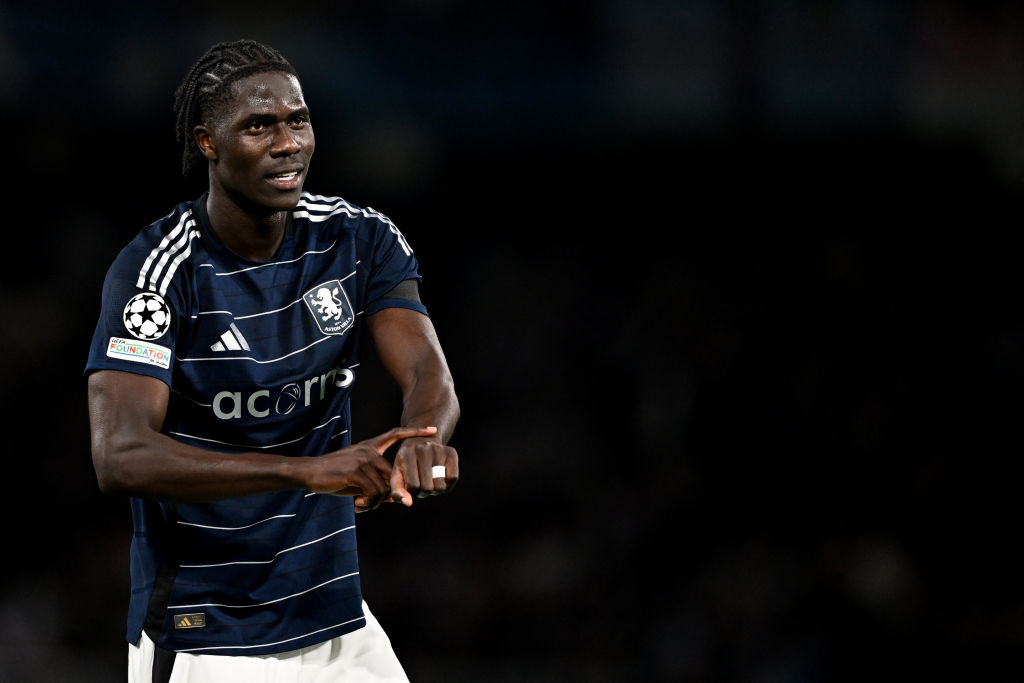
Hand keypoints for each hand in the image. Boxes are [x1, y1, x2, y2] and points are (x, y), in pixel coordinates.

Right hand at [308, 426, 437, 510]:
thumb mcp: (358, 479)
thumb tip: (398, 497)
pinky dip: (370, 504)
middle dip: (393, 493)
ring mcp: (363, 459)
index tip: (432, 430)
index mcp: (369, 446)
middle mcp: (369, 450)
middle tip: (379, 505)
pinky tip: (358, 507)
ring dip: (376, 502)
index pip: (395, 434)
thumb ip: (378, 483)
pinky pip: (375, 492)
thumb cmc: (334, 477)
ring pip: (385, 487)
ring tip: (362, 507)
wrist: (308, 473)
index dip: (414, 432)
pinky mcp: (356, 471)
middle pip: (394, 473)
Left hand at [390, 436, 458, 505]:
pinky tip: (441, 479)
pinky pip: (453, 478)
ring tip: (431, 482)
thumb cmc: (406, 464)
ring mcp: (438, 449)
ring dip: (436, 490)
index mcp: (406, 455)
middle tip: (422, 485)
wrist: (421, 441)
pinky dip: (448, 485)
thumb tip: (408, 503)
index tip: (412, 486)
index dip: (413, 492)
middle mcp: (422, 449)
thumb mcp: (397, 476)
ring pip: (441, 486)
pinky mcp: (451, 452)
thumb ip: (397, 492)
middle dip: (424, 492)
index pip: (413, 486)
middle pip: (427, 488)